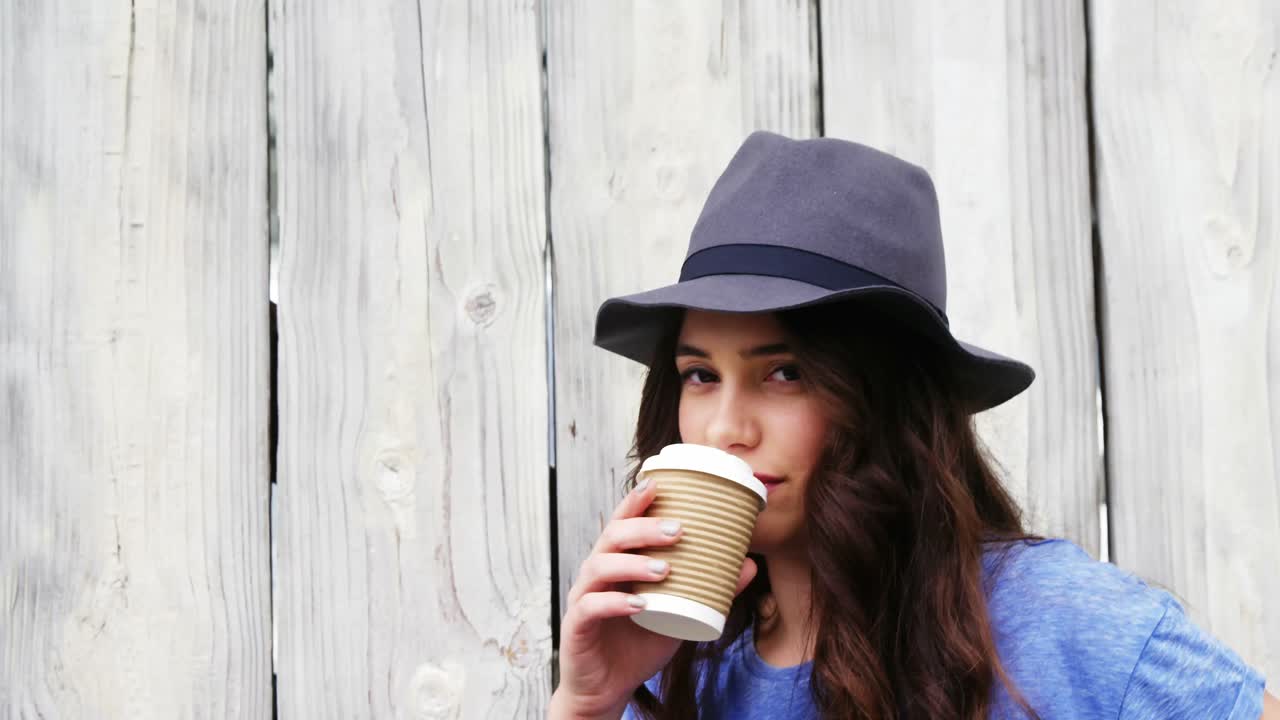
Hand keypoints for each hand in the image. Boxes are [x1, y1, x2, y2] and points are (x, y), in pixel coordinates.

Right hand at [551, 477, 757, 718]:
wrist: (608, 688)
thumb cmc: (640, 643)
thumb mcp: (680, 613)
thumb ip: (709, 589)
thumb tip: (748, 564)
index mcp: (618, 562)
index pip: (623, 523)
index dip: (636, 502)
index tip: (658, 484)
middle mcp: (597, 573)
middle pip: (612, 536)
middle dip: (644, 528)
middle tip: (679, 530)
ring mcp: (583, 597)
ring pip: (600, 566)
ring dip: (633, 563)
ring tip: (664, 569)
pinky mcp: (576, 625)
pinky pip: (591, 606)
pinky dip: (615, 602)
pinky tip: (639, 604)